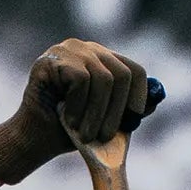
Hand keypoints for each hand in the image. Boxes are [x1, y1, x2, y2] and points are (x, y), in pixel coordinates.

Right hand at [0, 39, 155, 184]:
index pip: (134, 70)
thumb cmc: (68, 131)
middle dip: (117, 111)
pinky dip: (78, 106)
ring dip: (96, 114)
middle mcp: (87, 49)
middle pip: (122, 74)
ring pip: (104, 79)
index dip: (138, 97)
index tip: (132, 121)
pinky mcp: (52, 58)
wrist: (33, 140)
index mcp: (102, 60)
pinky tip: (67, 118)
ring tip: (84, 133)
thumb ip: (129, 109)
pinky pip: (81, 80)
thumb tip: (157, 98)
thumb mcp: (106, 121)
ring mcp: (68, 50)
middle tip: (105, 136)